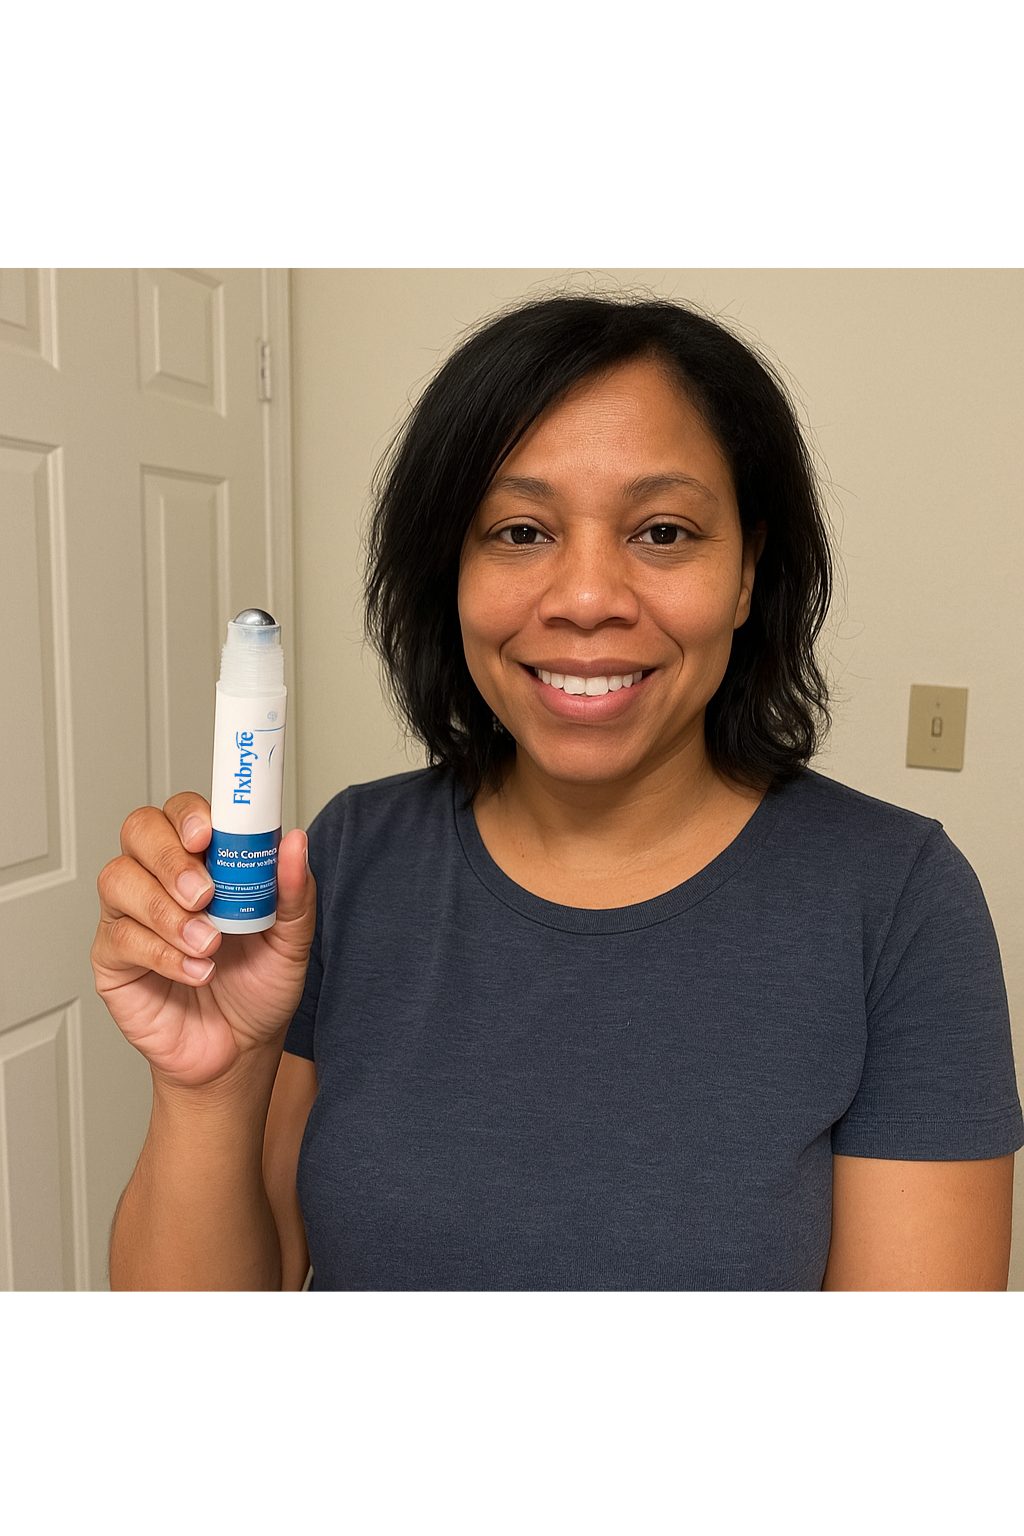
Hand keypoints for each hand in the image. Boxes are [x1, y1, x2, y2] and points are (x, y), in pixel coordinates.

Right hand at [91, 794, 315, 1088]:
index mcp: (204, 861)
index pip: (182, 812)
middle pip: (139, 831)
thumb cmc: (259, 988)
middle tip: (204, 894)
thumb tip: (295, 843)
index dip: (189, 814)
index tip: (208, 833)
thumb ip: (293, 892)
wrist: (239, 1052)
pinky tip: (195, 971)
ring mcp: (131, 915)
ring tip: (208, 944)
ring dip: (166, 911)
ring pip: (119, 880)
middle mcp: (161, 878)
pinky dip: (162, 954)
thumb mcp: (291, 941)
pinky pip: (120, 937)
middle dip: (171, 858)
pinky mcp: (113, 958)